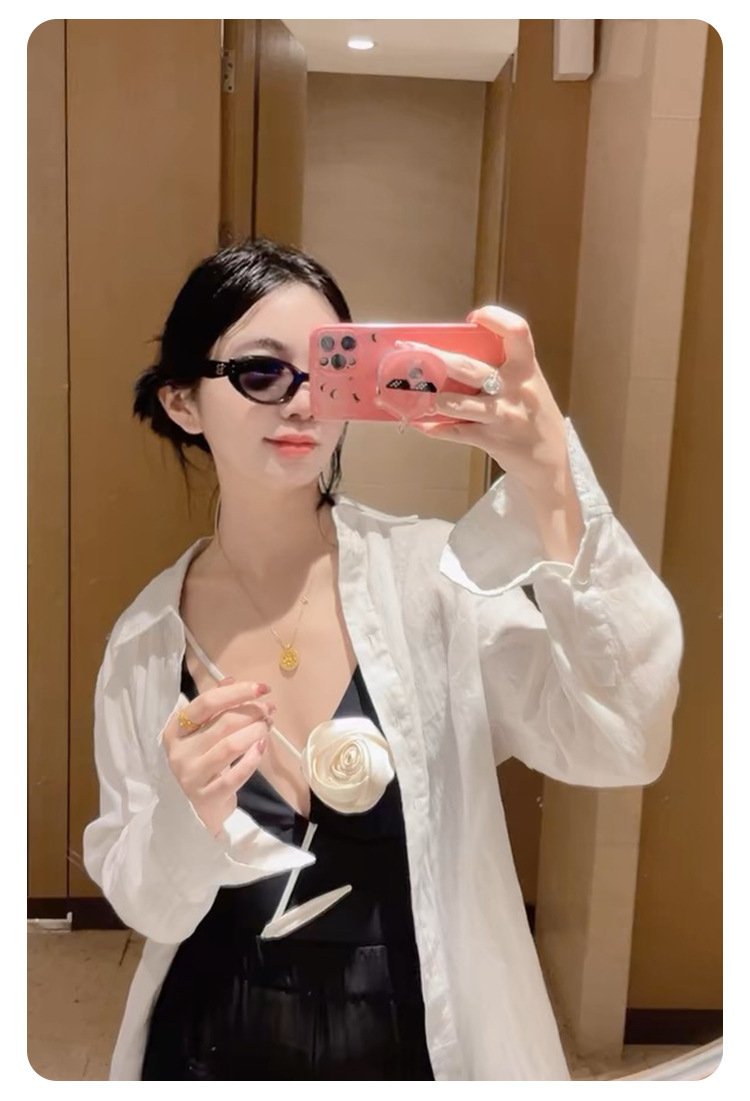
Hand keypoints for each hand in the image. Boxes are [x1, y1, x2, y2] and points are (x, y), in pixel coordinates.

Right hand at [162, 678, 275, 837]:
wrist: (195, 808)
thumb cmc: (202, 762)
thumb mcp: (202, 732)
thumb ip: (214, 706)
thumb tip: (230, 679)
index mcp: (176, 730)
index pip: (207, 703)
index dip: (237, 692)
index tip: (263, 688)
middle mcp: (179, 751)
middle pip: (223, 723)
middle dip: (253, 712)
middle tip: (270, 710)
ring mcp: (191, 775)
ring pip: (230, 746)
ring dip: (256, 732)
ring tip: (268, 727)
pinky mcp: (206, 796)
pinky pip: (236, 774)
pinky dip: (253, 758)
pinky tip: (263, 746)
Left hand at [408, 305, 583, 561]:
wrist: (551, 464)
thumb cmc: (533, 416)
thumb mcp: (529, 386)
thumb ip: (503, 370)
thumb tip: (454, 355)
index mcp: (527, 369)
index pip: (518, 332)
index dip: (496, 318)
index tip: (474, 318)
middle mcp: (517, 390)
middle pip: (472, 368)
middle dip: (437, 359)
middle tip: (411, 350)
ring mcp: (504, 417)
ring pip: (463, 405)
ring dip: (436, 400)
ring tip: (418, 395)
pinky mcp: (493, 441)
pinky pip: (458, 433)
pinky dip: (437, 429)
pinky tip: (420, 424)